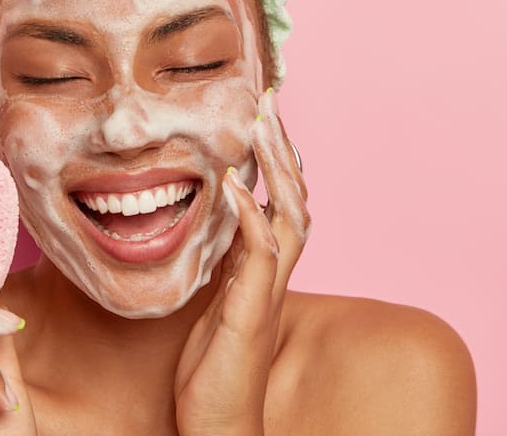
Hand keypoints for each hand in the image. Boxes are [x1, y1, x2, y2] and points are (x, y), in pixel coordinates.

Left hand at [174, 88, 309, 435]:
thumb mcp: (213, 303)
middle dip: (282, 148)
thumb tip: (214, 230)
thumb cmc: (213, 368)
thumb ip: (222, 265)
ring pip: (289, 215)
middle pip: (294, 197)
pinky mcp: (253, 309)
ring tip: (260, 125)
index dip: (276, 159)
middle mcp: (273, 273)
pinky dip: (248, 213)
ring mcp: (267, 289)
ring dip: (276, 169)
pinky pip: (259, 251)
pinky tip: (233, 182)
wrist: (219, 424)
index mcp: (263, 268)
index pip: (279, 200)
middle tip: (269, 102)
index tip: (261, 116)